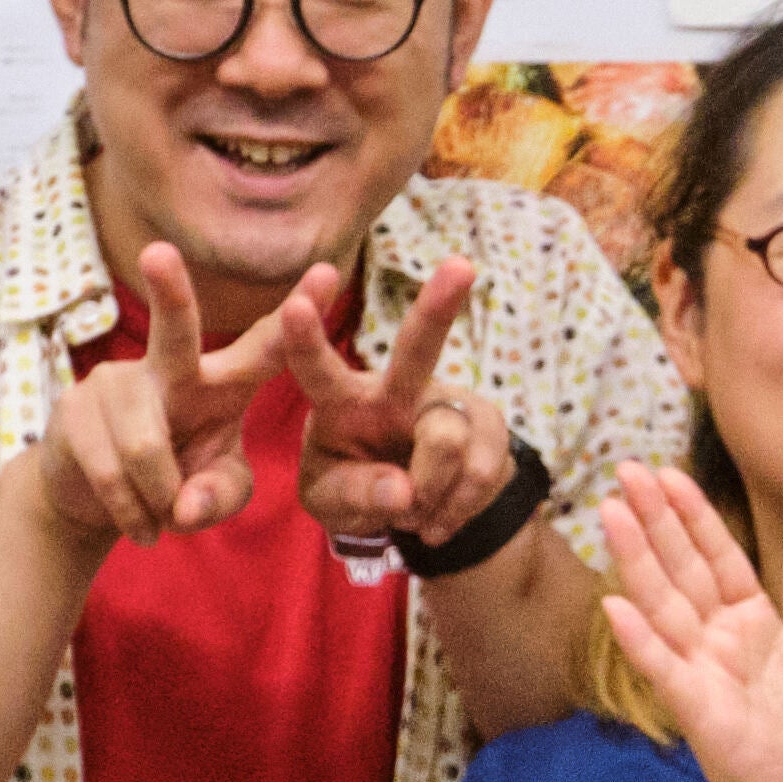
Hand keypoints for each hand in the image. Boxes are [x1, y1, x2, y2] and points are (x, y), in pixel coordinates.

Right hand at [38, 242, 344, 545]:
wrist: (97, 499)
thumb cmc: (174, 483)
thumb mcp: (218, 491)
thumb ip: (221, 496)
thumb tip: (185, 507)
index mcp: (222, 382)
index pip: (264, 345)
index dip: (296, 313)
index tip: (329, 271)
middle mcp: (171, 369)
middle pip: (173, 332)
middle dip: (169, 293)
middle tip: (158, 252)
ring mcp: (116, 382)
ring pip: (145, 449)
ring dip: (160, 499)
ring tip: (165, 518)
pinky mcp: (73, 410)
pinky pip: (111, 473)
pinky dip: (132, 513)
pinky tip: (141, 526)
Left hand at [290, 254, 501, 550]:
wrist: (415, 509)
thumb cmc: (355, 490)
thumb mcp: (333, 504)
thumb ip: (354, 496)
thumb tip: (404, 492)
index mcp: (343, 401)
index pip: (317, 368)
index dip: (305, 337)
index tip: (294, 303)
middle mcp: (396, 389)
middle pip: (417, 347)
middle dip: (438, 306)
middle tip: (462, 266)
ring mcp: (447, 402)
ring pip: (446, 441)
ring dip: (429, 494)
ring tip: (413, 512)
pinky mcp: (488, 424)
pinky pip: (481, 469)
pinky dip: (458, 507)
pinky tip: (440, 515)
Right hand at [597, 464, 782, 781]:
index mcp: (753, 625)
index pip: (719, 557)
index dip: (694, 516)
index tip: (668, 472)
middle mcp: (719, 641)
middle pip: (682, 568)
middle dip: (655, 519)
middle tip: (624, 469)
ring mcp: (702, 672)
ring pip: (664, 603)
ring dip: (636, 558)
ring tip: (609, 511)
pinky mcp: (696, 708)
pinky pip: (663, 667)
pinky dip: (639, 638)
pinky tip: (613, 604)